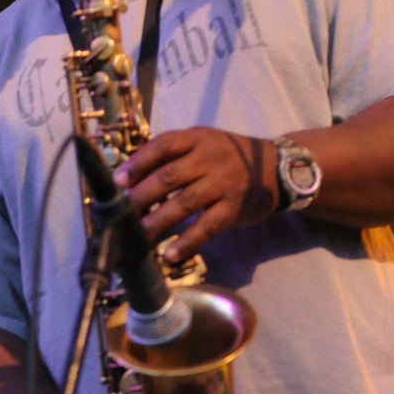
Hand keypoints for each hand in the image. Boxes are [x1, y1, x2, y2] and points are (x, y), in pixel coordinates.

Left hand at [113, 127, 278, 262]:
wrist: (275, 168)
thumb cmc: (227, 157)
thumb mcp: (202, 143)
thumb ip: (172, 155)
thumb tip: (131, 178)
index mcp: (197, 138)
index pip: (163, 145)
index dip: (138, 162)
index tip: (118, 181)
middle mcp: (210, 158)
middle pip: (169, 176)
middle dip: (142, 196)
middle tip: (122, 212)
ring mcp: (224, 183)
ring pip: (185, 203)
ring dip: (159, 220)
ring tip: (139, 234)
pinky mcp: (234, 208)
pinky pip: (207, 227)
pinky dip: (187, 242)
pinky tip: (170, 254)